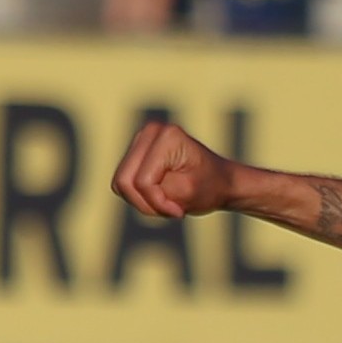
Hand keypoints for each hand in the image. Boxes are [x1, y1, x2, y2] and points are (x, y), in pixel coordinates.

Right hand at [110, 116, 239, 220]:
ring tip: (168, 202)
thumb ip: (152, 191)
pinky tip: (160, 194)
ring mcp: (140, 140)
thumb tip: (120, 185)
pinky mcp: (136, 152)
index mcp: (167, 136)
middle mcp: (150, 131)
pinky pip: (123, 183)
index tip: (179, 211)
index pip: (142, 181)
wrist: (221, 181)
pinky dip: (140, 196)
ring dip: (143, 201)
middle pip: (123, 181)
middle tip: (171, 209)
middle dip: (146, 203)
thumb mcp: (185, 194)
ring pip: (121, 184)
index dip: (158, 203)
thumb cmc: (210, 187)